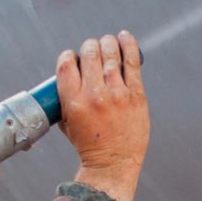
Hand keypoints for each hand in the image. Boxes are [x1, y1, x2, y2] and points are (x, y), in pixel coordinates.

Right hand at [57, 31, 148, 200]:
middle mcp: (94, 95)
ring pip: (111, 55)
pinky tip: (125, 37)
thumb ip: (65, 98)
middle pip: (90, 54)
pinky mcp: (136, 95)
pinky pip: (132, 63)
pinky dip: (128, 46)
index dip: (70, 55)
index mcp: (73, 101)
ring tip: (107, 43)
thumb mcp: (66, 121)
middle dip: (89, 47)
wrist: (113, 163)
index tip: (74, 58)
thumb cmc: (88, 143)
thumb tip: (69, 73)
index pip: (67, 63)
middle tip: (92, 50)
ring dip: (107, 44)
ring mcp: (117, 94)